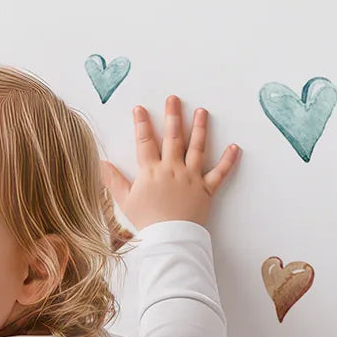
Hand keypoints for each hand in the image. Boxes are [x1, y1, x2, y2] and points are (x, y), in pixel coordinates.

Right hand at [101, 96, 239, 231]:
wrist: (169, 238)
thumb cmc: (146, 222)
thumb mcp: (125, 201)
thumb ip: (113, 180)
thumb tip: (100, 164)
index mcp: (151, 171)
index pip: (145, 142)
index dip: (141, 124)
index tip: (140, 108)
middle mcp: (172, 169)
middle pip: (173, 138)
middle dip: (173, 116)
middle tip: (174, 99)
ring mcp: (191, 177)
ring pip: (197, 148)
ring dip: (200, 128)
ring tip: (202, 112)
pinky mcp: (206, 189)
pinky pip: (220, 173)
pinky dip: (229, 161)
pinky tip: (235, 147)